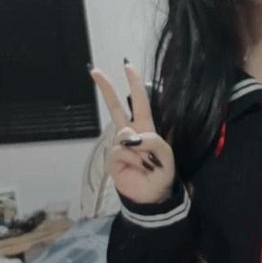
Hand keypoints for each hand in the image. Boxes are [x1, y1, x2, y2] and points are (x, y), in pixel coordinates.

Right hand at [88, 62, 175, 203]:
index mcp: (145, 128)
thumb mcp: (165, 154)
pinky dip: (132, 159)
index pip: (140, 102)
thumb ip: (152, 141)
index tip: (128, 66)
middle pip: (115, 107)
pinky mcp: (112, 158)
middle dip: (106, 88)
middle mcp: (130, 134)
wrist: (151, 196)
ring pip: (124, 135)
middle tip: (96, 71)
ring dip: (139, 150)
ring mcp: (119, 145)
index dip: (134, 84)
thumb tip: (129, 138)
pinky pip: (121, 151)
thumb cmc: (160, 173)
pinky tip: (136, 168)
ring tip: (146, 164)